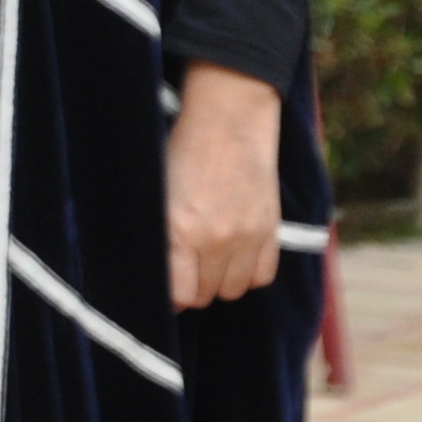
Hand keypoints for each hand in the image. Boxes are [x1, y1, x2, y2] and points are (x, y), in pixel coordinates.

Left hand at [166, 63, 283, 311]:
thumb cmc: (180, 154)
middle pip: (205, 295)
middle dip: (191, 288)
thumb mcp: (156, 195)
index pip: (178, 294)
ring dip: (218, 282)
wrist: (227, 124)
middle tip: (183, 270)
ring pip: (233, 290)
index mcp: (178, 229)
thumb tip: (149, 274)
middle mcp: (216, 239)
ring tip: (207, 261)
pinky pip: (261, 277)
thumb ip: (157, 236)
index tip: (163, 289)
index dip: (168, 297)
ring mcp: (248, 237)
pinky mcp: (271, 230)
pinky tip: (233, 256)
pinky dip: (247, 273)